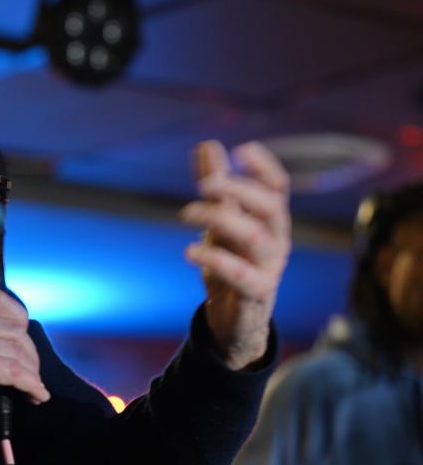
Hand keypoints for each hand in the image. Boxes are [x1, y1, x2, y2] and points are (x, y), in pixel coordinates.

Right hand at [0, 289, 50, 441]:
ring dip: (32, 372)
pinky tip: (35, 394)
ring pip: (17, 349)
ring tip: (32, 388)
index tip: (22, 340)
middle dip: (29, 353)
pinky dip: (30, 384)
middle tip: (30, 373)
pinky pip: (14, 371)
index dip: (18, 320)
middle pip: (14, 326)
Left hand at [180, 140, 290, 369]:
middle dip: (239, 190)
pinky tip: (190, 251)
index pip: (278, 188)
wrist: (235, 318)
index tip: (242, 149)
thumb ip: (217, 186)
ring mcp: (269, 268)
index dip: (264, 166)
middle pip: (271, 207)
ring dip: (219, 219)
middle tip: (204, 183)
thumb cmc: (233, 262)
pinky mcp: (255, 294)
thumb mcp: (223, 221)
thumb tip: (208, 145)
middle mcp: (276, 241)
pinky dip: (215, 260)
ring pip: (254, 237)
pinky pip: (240, 275)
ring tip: (186, 212)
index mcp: (270, 220)